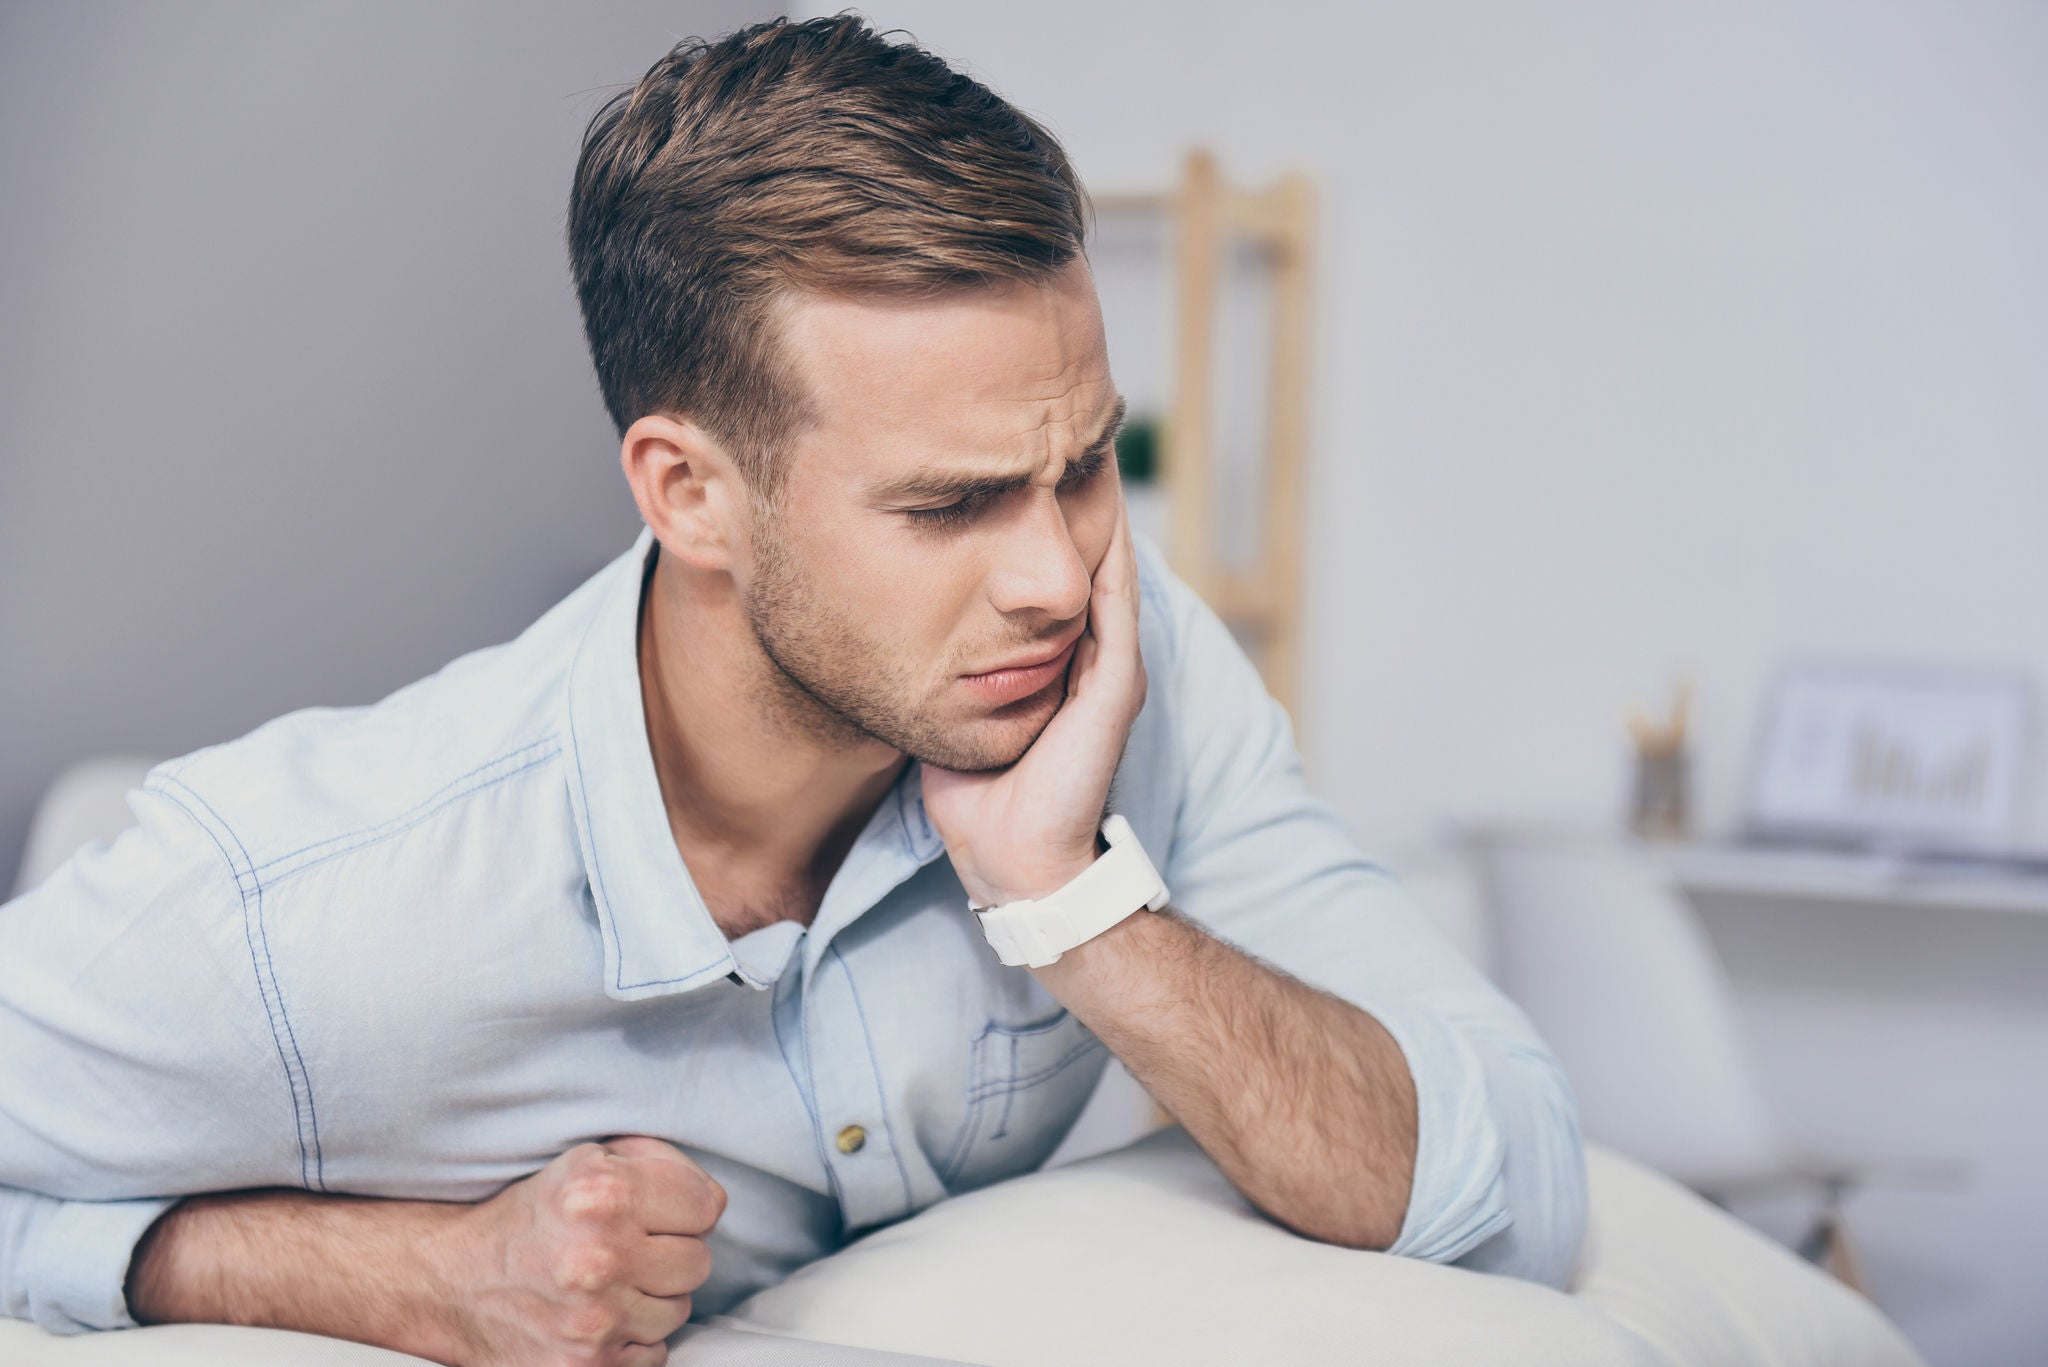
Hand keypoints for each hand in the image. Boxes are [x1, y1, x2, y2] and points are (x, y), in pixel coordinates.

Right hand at [437, 1136, 726, 1366]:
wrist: (448, 1282)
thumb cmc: (527, 1218)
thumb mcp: (584, 1162)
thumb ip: (653, 1163)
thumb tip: (710, 1196)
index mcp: (603, 1193)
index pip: (707, 1205)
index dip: (687, 1207)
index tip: (661, 1212)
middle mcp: (599, 1257)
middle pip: (698, 1261)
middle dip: (669, 1254)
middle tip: (627, 1250)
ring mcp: (594, 1320)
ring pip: (678, 1311)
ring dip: (649, 1299)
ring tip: (605, 1284)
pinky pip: (653, 1353)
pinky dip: (631, 1339)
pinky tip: (596, 1318)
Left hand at [922, 486, 1146, 906]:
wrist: (1015, 862)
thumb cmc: (978, 801)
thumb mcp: (950, 709)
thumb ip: (938, 663)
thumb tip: (883, 617)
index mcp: (1059, 662)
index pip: (1055, 573)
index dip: (1037, 518)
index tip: (1006, 463)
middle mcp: (1094, 656)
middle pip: (1087, 556)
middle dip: (1068, 496)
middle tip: (1050, 429)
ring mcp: (1112, 667)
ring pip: (1110, 565)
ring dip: (1095, 508)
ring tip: (1078, 445)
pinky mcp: (1117, 683)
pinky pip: (1115, 600)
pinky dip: (1110, 549)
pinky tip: (1093, 502)